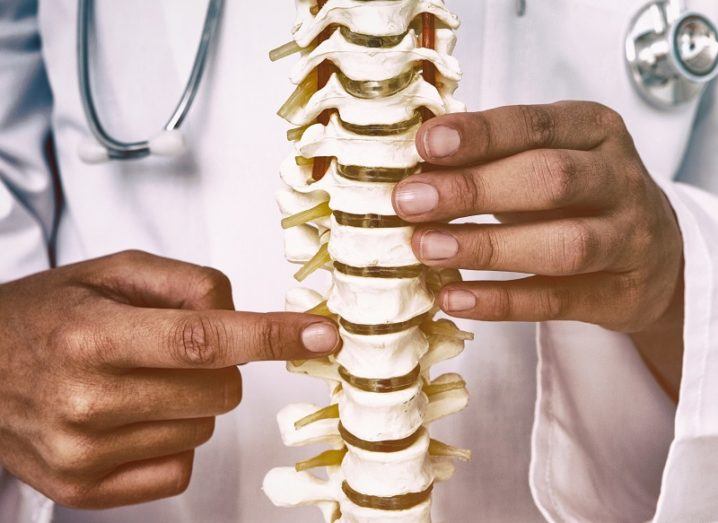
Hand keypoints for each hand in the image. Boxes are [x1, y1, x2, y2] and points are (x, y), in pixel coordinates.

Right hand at [0, 251, 339, 508]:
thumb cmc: (48, 314)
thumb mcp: (113, 271)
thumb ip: (188, 282)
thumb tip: (248, 314)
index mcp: (93, 335)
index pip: (205, 340)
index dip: (273, 336)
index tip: (322, 334)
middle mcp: (86, 400)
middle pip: (221, 390)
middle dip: (223, 364)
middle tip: (180, 348)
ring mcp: (84, 454)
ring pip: (205, 428)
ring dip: (194, 399)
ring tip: (143, 378)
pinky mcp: (83, 489)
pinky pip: (179, 468)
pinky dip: (175, 438)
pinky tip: (137, 415)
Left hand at [393, 102, 683, 393]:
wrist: (655, 252)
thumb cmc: (578, 195)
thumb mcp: (549, 157)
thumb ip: (494, 157)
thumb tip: (414, 168)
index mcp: (594, 129)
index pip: (535, 125)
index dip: (479, 135)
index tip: (424, 145)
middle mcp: (619, 179)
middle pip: (550, 179)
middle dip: (474, 189)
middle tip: (410, 201)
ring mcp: (628, 239)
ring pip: (562, 244)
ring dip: (486, 247)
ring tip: (426, 248)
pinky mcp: (619, 294)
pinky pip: (556, 300)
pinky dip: (500, 301)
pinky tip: (453, 297)